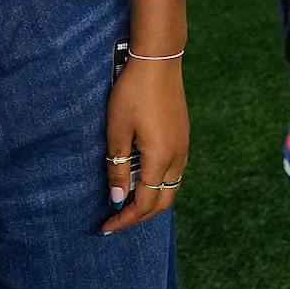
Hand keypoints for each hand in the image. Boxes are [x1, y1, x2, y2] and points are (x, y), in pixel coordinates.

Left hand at [101, 53, 187, 232]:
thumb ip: (118, 167)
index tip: (106, 227)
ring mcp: (184, 147)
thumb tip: (118, 200)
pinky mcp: (183, 137)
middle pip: (164, 201)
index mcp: (161, 158)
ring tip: (127, 203)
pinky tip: (141, 179)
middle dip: (140, 215)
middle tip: (116, 220)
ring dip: (151, 200)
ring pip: (171, 187)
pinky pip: (174, 172)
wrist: (158, 60)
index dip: (126, 218)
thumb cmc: (132, 92)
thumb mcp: (117, 130)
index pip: (146, 202)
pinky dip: (158, 184)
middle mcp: (178, 157)